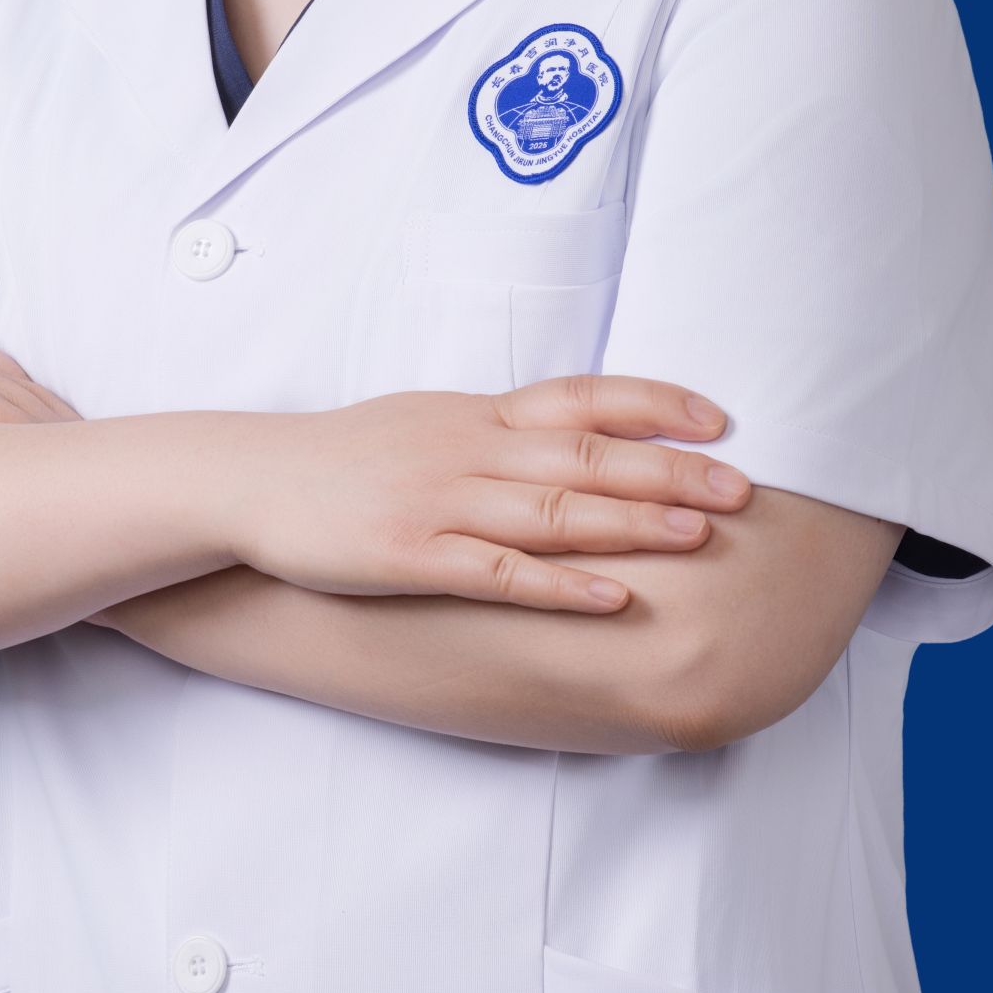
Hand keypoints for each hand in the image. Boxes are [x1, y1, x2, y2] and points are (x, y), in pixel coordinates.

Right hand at [222, 379, 750, 614]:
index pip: (582, 396)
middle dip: (669, 469)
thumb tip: (571, 431)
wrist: (251, 481)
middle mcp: (468, 449)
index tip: (719, 419)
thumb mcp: (426, 421)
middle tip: (741, 486)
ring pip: (553, 510)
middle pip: (585, 454)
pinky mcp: (410, 556)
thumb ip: (498, 429)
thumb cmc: (343, 458)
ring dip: (631, 521)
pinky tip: (613, 596)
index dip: (654, 404)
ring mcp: (440, 502)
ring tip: (700, 535)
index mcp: (476, 415)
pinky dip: (560, 585)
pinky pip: (498, 573)